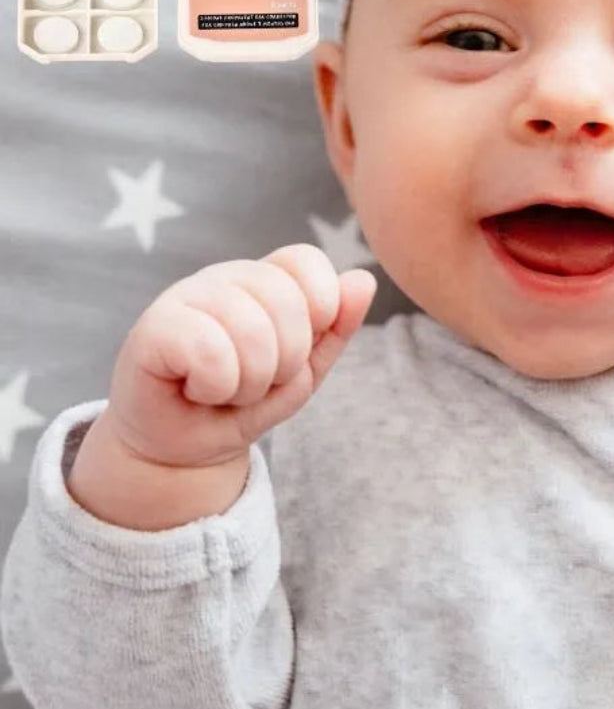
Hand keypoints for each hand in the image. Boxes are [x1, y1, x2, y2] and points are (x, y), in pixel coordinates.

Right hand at [103, 244, 377, 468]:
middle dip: (287, 362)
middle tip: (257, 382)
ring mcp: (187, 295)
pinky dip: (217, 387)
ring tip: (228, 389)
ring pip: (252, 330)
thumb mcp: (303, 371)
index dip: (320, 307)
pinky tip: (199, 390)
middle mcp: (226, 276)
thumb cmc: (244, 402)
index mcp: (265, 279)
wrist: (185, 449)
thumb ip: (337, 327)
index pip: (306, 260)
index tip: (303, 350)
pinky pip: (211, 352)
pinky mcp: (154, 326)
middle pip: (288, 301)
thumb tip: (364, 279)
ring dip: (250, 382)